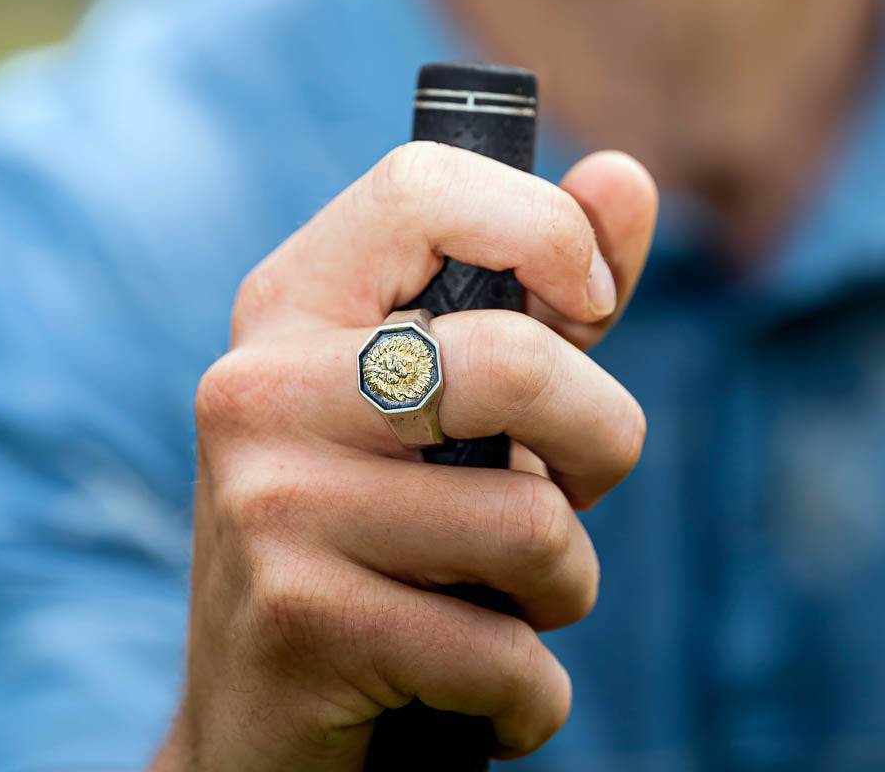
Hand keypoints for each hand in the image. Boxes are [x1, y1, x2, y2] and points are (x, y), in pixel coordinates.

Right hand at [153, 141, 656, 770]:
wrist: (258, 709)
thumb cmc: (380, 520)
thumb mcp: (450, 389)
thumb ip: (541, 280)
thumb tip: (626, 176)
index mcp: (293, 299)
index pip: (422, 186)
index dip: (543, 226)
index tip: (588, 303)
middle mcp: (260, 384)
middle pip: (514, 362)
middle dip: (602, 437)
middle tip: (576, 482)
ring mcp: (268, 501)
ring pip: (532, 521)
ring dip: (563, 582)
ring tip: (503, 595)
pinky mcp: (298, 622)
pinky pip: (505, 656)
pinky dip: (531, 691)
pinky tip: (475, 687)